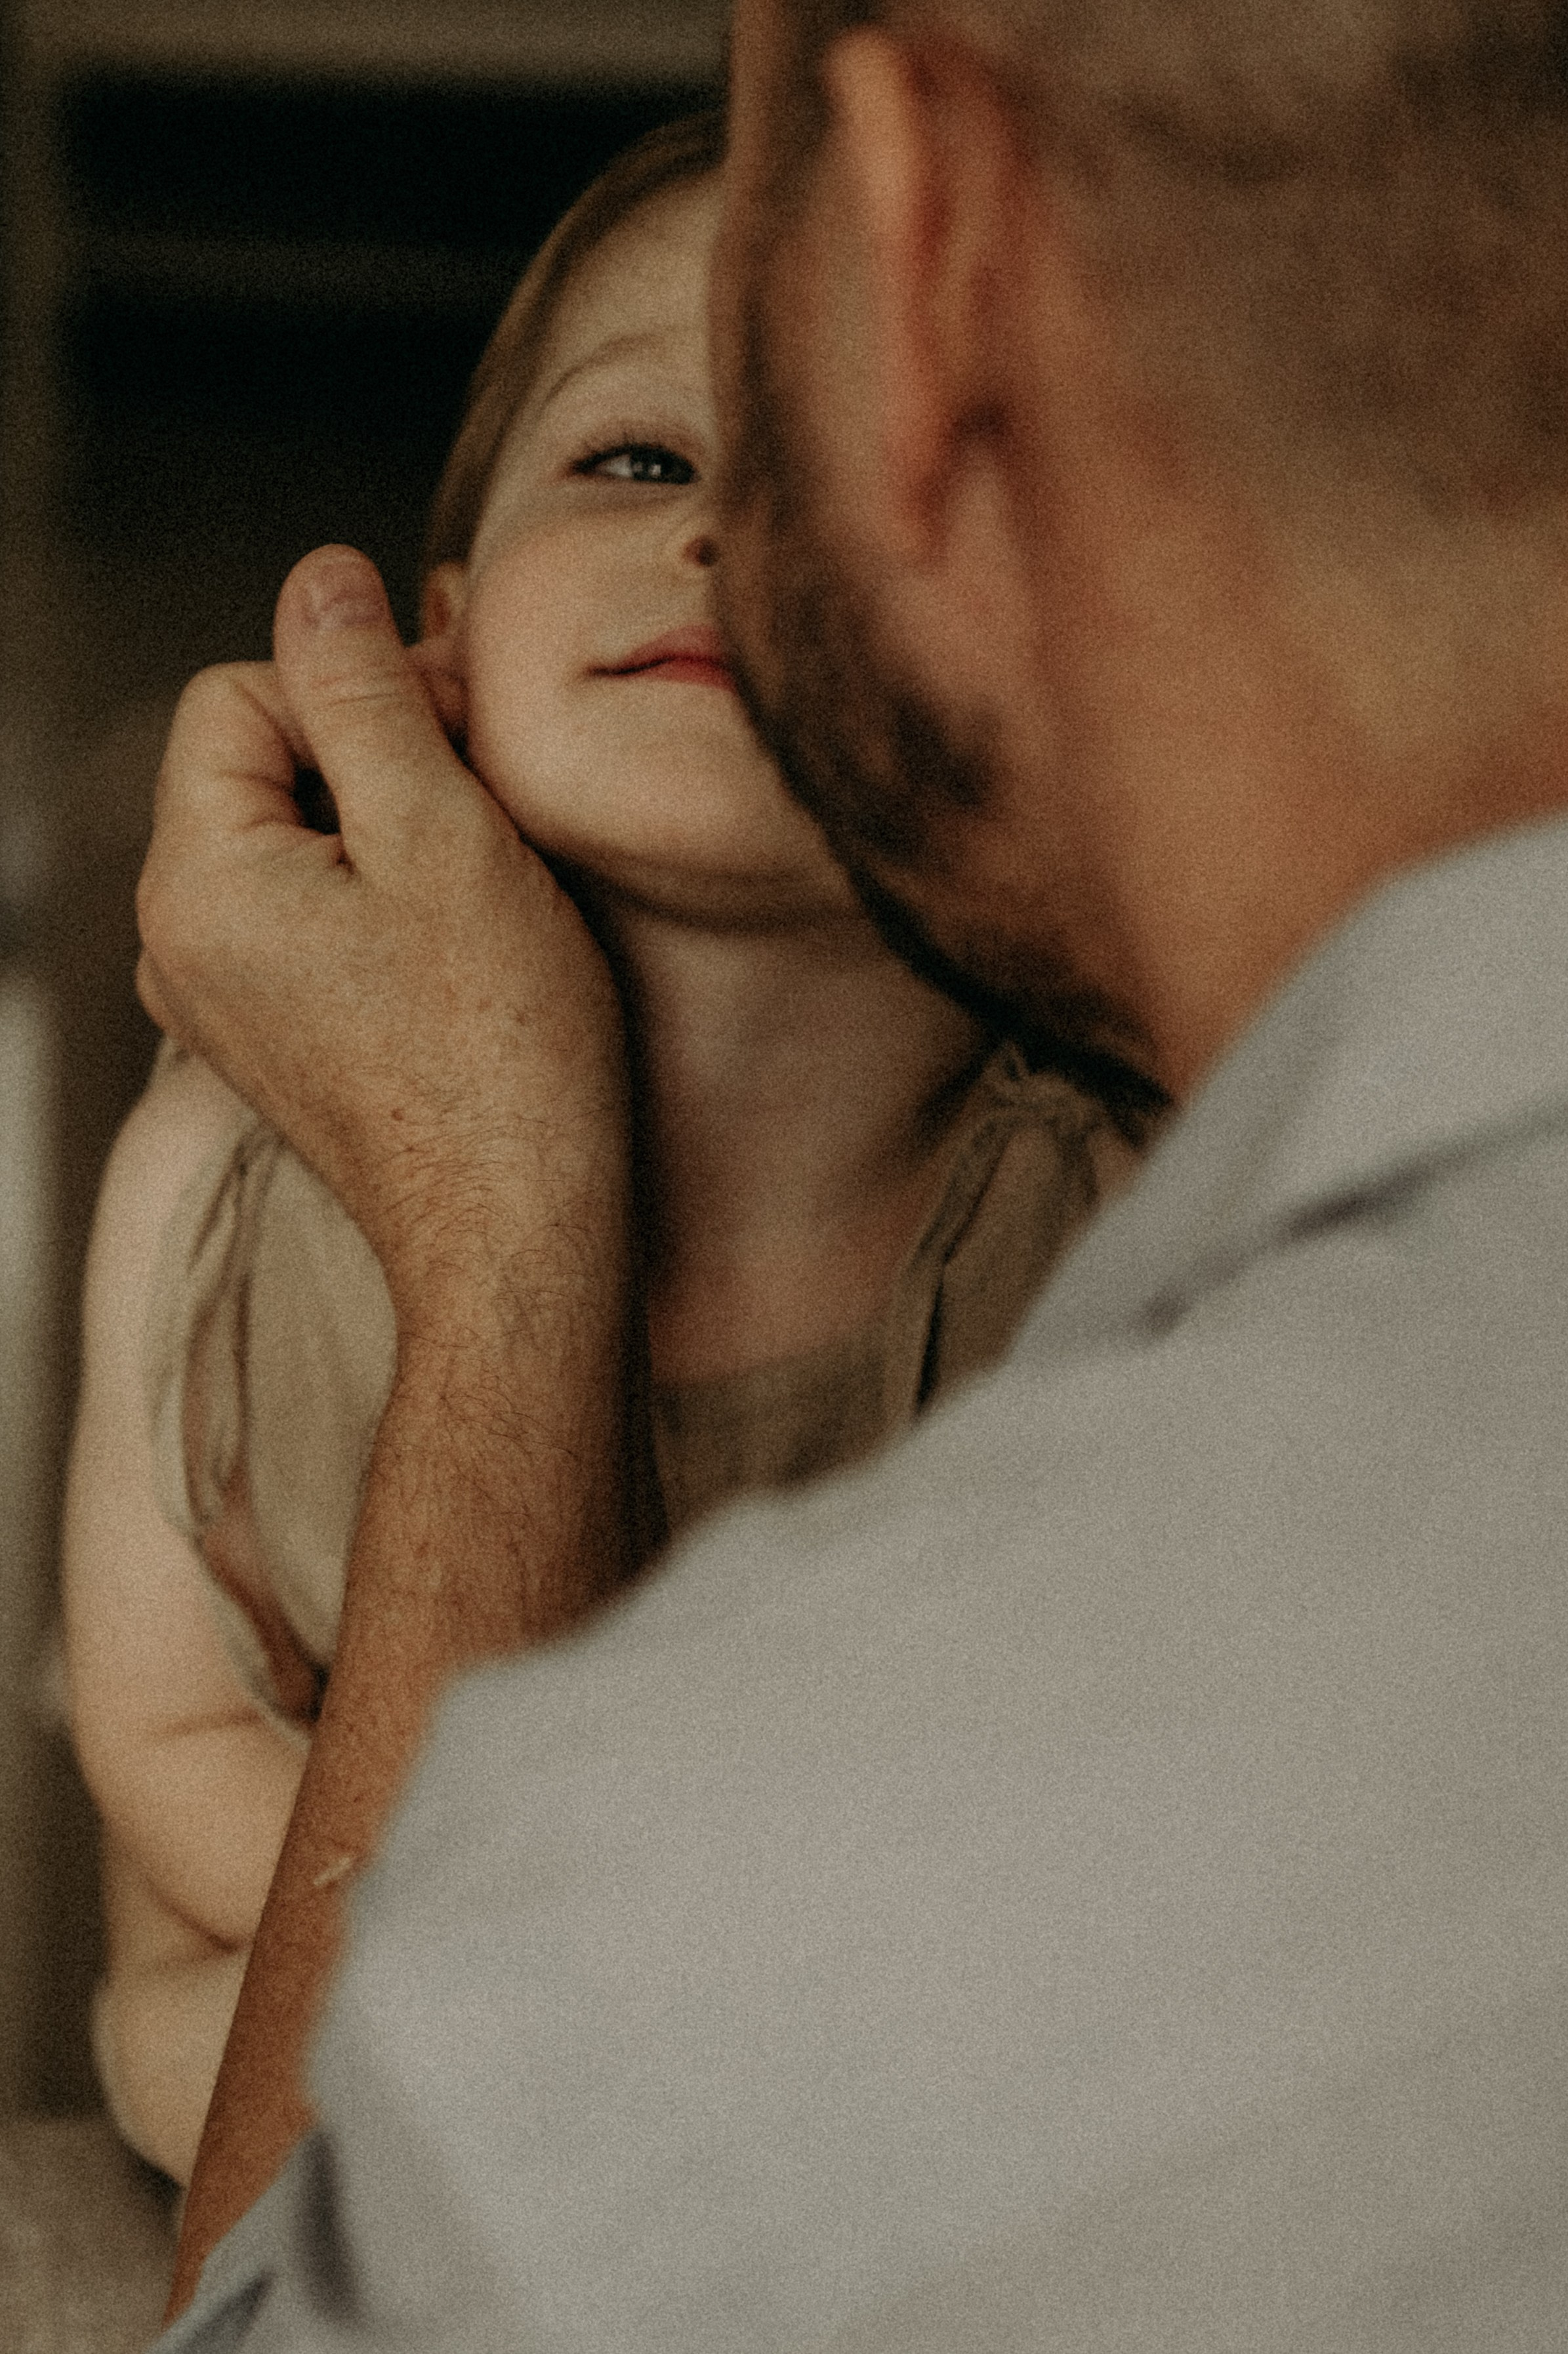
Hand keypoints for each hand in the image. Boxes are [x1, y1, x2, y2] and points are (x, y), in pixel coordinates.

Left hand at [137, 546, 629, 1328]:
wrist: (517, 1237)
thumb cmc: (500, 1052)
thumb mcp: (443, 833)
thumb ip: (367, 692)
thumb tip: (322, 578)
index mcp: (194, 877)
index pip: (244, 690)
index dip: (363, 688)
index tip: (467, 741)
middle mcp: (176, 936)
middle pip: (262, 759)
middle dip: (378, 754)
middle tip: (492, 804)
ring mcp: (215, 996)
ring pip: (295, 834)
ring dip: (390, 825)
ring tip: (482, 882)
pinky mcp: (269, 1036)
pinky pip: (309, 912)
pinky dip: (382, 897)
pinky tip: (458, 942)